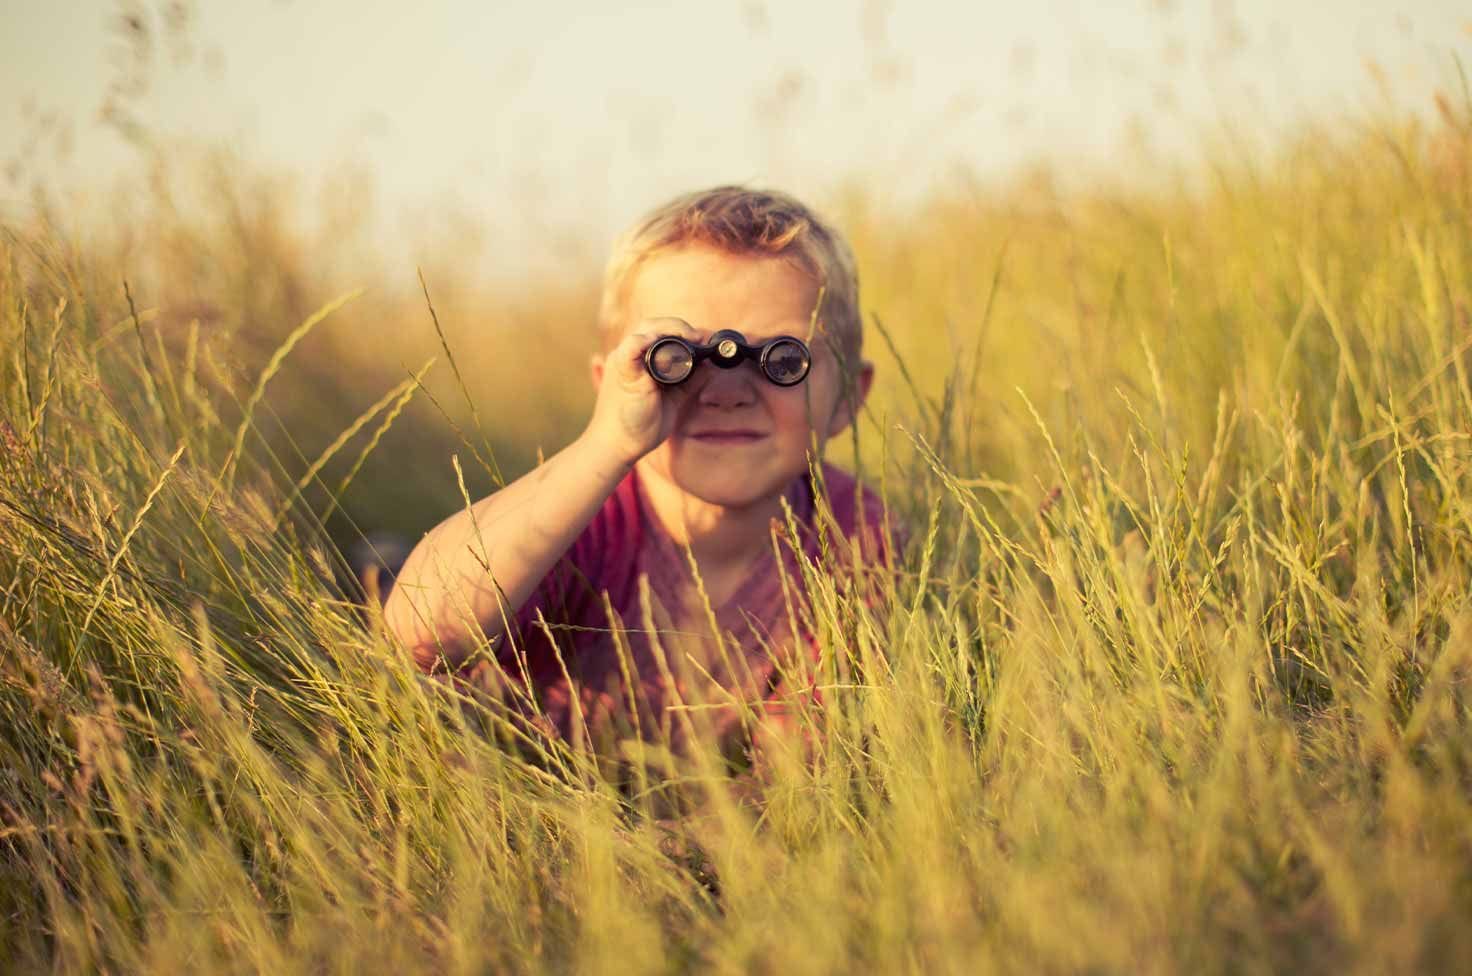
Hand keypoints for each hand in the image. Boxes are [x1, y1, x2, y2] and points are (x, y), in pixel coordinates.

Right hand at [584, 317, 699, 466]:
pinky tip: (661, 341)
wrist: (618, 445)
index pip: (660, 333)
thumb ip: (690, 380)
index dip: (682, 331)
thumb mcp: (674, 397)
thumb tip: (710, 365)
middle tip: (699, 337)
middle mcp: (631, 356)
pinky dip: (646, 340)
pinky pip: (631, 347)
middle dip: (679, 326)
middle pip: (653, 325)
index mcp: (641, 360)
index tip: (703, 340)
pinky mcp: (623, 372)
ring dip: (670, 328)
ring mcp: (625, 362)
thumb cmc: (641, 423)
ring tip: (690, 337)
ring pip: (645, 329)